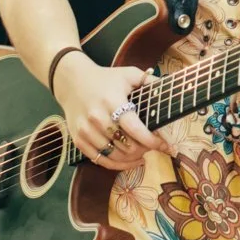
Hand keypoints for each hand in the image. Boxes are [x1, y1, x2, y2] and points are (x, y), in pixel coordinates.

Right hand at [54, 50, 162, 170]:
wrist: (72, 82)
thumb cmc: (106, 79)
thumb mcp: (128, 74)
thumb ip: (149, 81)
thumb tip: (167, 90)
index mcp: (112, 102)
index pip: (135, 129)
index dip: (152, 141)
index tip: (166, 146)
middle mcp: (97, 118)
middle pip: (127, 146)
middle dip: (145, 150)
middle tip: (153, 146)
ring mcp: (86, 131)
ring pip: (115, 156)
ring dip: (133, 159)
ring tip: (143, 153)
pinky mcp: (78, 140)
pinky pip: (100, 160)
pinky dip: (118, 165)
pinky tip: (129, 161)